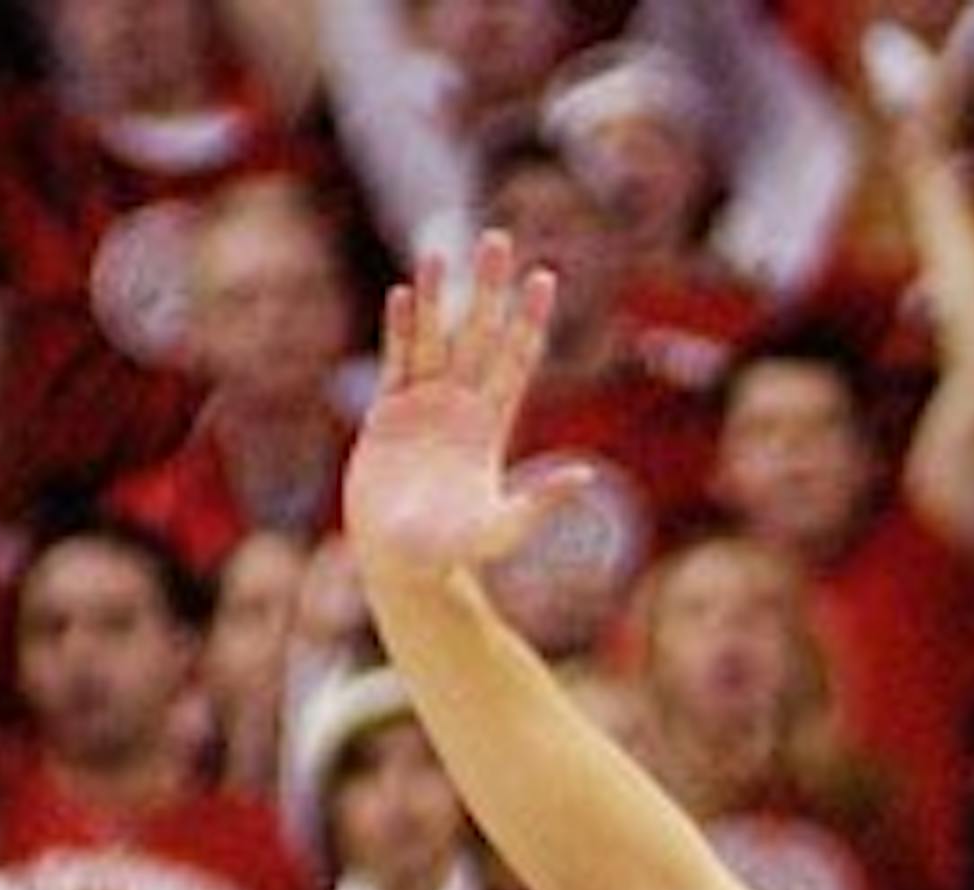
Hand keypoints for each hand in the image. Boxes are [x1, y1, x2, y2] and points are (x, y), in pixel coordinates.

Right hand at [344, 236, 570, 581]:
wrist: (403, 564)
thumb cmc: (455, 552)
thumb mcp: (503, 527)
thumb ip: (540, 500)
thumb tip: (587, 476)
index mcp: (490, 427)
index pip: (515, 360)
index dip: (528, 321)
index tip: (544, 279)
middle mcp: (459, 407)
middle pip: (477, 336)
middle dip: (487, 290)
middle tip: (497, 240)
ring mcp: (422, 407)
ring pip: (433, 340)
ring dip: (437, 299)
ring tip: (440, 253)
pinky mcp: (386, 415)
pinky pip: (395, 364)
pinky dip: (400, 332)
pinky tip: (405, 296)